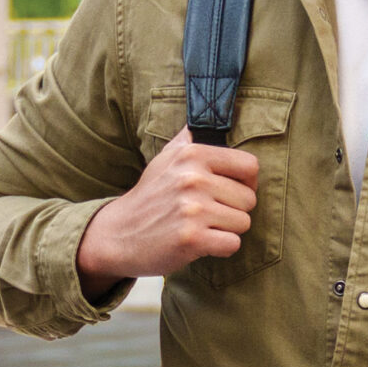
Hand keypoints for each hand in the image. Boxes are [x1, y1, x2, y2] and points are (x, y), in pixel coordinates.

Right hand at [75, 128, 256, 292]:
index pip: (249, 166)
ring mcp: (192, 209)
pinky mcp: (191, 238)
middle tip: (209, 215)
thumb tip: (200, 118)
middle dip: (235, 211)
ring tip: (202, 227)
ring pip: (243, 222)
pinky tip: (201, 243)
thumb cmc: (149, 198)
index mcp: (192, 154)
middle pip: (249, 199)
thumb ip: (186, 140)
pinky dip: (221, 248)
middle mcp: (193, 178)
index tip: (231, 192)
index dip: (247, 183)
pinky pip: (233, 244)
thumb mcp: (164, 160)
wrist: (117, 234)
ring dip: (227, 230)